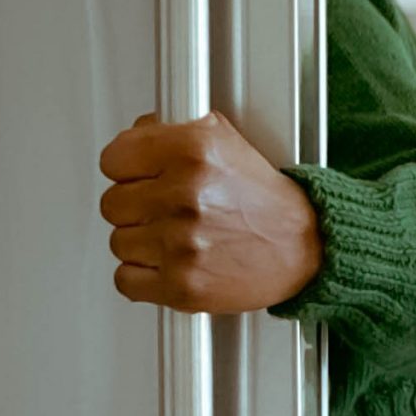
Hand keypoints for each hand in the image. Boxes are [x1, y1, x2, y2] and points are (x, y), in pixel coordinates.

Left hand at [99, 112, 321, 312]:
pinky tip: (168, 262)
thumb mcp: (222, 141)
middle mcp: (186, 195)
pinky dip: (142, 276)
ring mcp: (182, 243)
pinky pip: (126, 280)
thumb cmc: (263, 199)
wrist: (303, 245)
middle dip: (136, 207)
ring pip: (118, 242)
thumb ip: (170, 130)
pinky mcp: (182, 285)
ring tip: (176, 236)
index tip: (139, 177)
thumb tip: (134, 134)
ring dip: (141, 242)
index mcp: (192, 150)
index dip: (126, 169)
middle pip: (112, 204)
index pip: (114, 158)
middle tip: (165, 209)